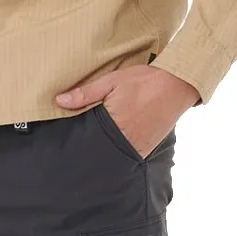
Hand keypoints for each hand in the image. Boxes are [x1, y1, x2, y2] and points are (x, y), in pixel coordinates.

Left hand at [54, 64, 199, 158]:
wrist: (177, 85)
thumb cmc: (143, 81)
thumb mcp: (111, 81)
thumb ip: (85, 93)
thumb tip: (59, 100)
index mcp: (113, 126)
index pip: (86, 138)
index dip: (77, 137)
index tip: (67, 139)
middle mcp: (126, 143)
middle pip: (99, 149)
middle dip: (90, 145)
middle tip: (81, 141)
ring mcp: (138, 150)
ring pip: (113, 153)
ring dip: (105, 146)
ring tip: (99, 138)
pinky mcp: (147, 150)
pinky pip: (127, 153)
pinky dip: (120, 147)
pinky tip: (117, 136)